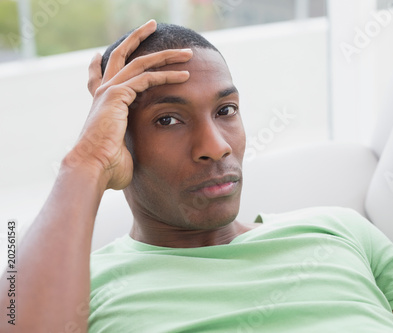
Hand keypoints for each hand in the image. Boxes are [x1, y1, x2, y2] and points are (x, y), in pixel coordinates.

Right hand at [66, 20, 191, 189]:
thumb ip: (129, 140)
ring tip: (187, 53)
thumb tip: (135, 152)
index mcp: (102, 103)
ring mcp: (109, 90)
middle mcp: (103, 92)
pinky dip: (168, 76)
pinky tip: (185, 77)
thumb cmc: (109, 166)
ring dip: (166, 56)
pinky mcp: (117, 94)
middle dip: (137, 38)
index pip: (102, 74)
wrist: (94, 168)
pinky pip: (148, 78)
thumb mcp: (122, 148)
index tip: (102, 52)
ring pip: (141, 62)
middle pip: (121, 54)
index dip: (104, 61)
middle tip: (152, 25)